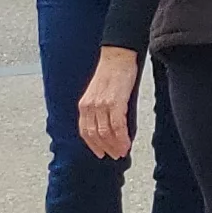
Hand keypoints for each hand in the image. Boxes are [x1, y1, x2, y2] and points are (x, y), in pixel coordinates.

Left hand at [78, 46, 141, 160]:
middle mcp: (90, 107)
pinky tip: (127, 143)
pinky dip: (122, 137)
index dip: (93, 145)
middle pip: (95, 134)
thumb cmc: (111, 73)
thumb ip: (100, 109)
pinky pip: (118, 125)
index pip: (85, 131)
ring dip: (115, 145)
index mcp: (84, 105)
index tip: (100, 153)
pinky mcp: (115, 103)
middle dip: (105, 148)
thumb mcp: (99, 93)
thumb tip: (109, 126)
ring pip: (106, 132)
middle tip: (115, 155)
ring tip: (122, 152)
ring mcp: (102, 105)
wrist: (117, 57)